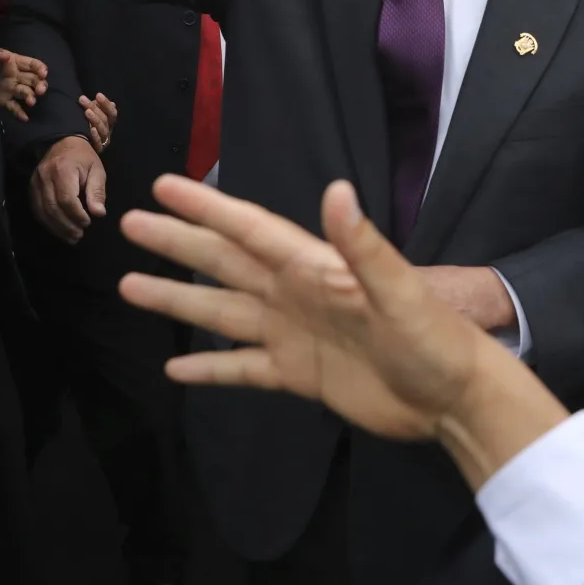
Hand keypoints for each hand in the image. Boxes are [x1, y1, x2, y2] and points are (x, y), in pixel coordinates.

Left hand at [0, 47, 47, 118]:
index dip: (40, 68)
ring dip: (31, 97)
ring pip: (25, 93)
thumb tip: (7, 56)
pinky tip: (25, 118)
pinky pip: (13, 107)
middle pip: (33, 80)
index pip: (32, 64)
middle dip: (40, 85)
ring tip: (31, 102)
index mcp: (14, 62)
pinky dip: (19, 113)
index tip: (43, 74)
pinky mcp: (3, 100)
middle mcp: (16, 76)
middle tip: (40, 91)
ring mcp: (11, 89)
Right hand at [30, 136, 106, 242]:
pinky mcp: (31, 188)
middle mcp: (45, 177)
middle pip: (52, 207)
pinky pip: (37, 209)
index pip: (66, 198)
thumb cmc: (83, 158)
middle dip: (66, 225)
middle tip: (79, 235)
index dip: (76, 214)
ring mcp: (35, 183)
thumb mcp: (96, 170)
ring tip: (71, 237)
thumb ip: (97, 191)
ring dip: (57, 228)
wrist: (62, 143)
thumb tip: (99, 213)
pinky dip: (47, 223)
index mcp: (63, 170)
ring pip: (42, 211)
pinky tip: (59, 230)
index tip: (88, 222)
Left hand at [80, 92, 116, 151]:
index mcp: (109, 121)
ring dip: (95, 119)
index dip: (106, 104)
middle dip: (94, 108)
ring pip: (102, 129)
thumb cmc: (85, 123)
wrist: (76, 142)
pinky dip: (95, 136)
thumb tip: (112, 103)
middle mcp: (108, 130)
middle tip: (82, 99)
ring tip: (86, 111)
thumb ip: (99, 107)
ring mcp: (104, 139)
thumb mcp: (92, 112)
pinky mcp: (98, 148)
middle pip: (104, 119)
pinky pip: (98, 142)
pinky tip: (91, 129)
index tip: (98, 95)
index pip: (112, 112)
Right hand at [118, 178, 498, 440]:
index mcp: (316, 268)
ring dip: (179, 299)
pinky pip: (243, 368)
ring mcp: (295, 335)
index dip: (207, 207)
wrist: (453, 398)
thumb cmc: (435, 338)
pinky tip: (174, 368)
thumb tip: (336, 191)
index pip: (251, 230)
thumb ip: (364, 247)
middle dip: (179, 242)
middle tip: (130, 222)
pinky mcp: (300, 376)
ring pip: (223, 312)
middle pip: (225, 262)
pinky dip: (210, 367)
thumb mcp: (401, 291)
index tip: (165, 185)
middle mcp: (297, 295)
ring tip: (130, 286)